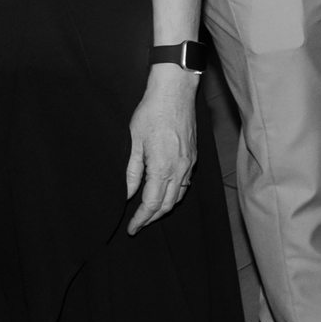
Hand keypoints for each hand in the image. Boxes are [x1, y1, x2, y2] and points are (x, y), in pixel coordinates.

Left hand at [124, 69, 198, 233]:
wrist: (175, 92)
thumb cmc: (151, 113)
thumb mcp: (134, 142)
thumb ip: (132, 171)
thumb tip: (128, 194)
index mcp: (162, 167)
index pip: (151, 203)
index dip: (141, 219)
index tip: (131, 228)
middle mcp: (179, 169)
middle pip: (167, 205)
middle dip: (152, 218)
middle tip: (138, 225)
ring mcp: (189, 163)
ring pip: (178, 196)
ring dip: (164, 208)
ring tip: (149, 213)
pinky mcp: (193, 156)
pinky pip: (185, 183)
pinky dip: (174, 195)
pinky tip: (165, 193)